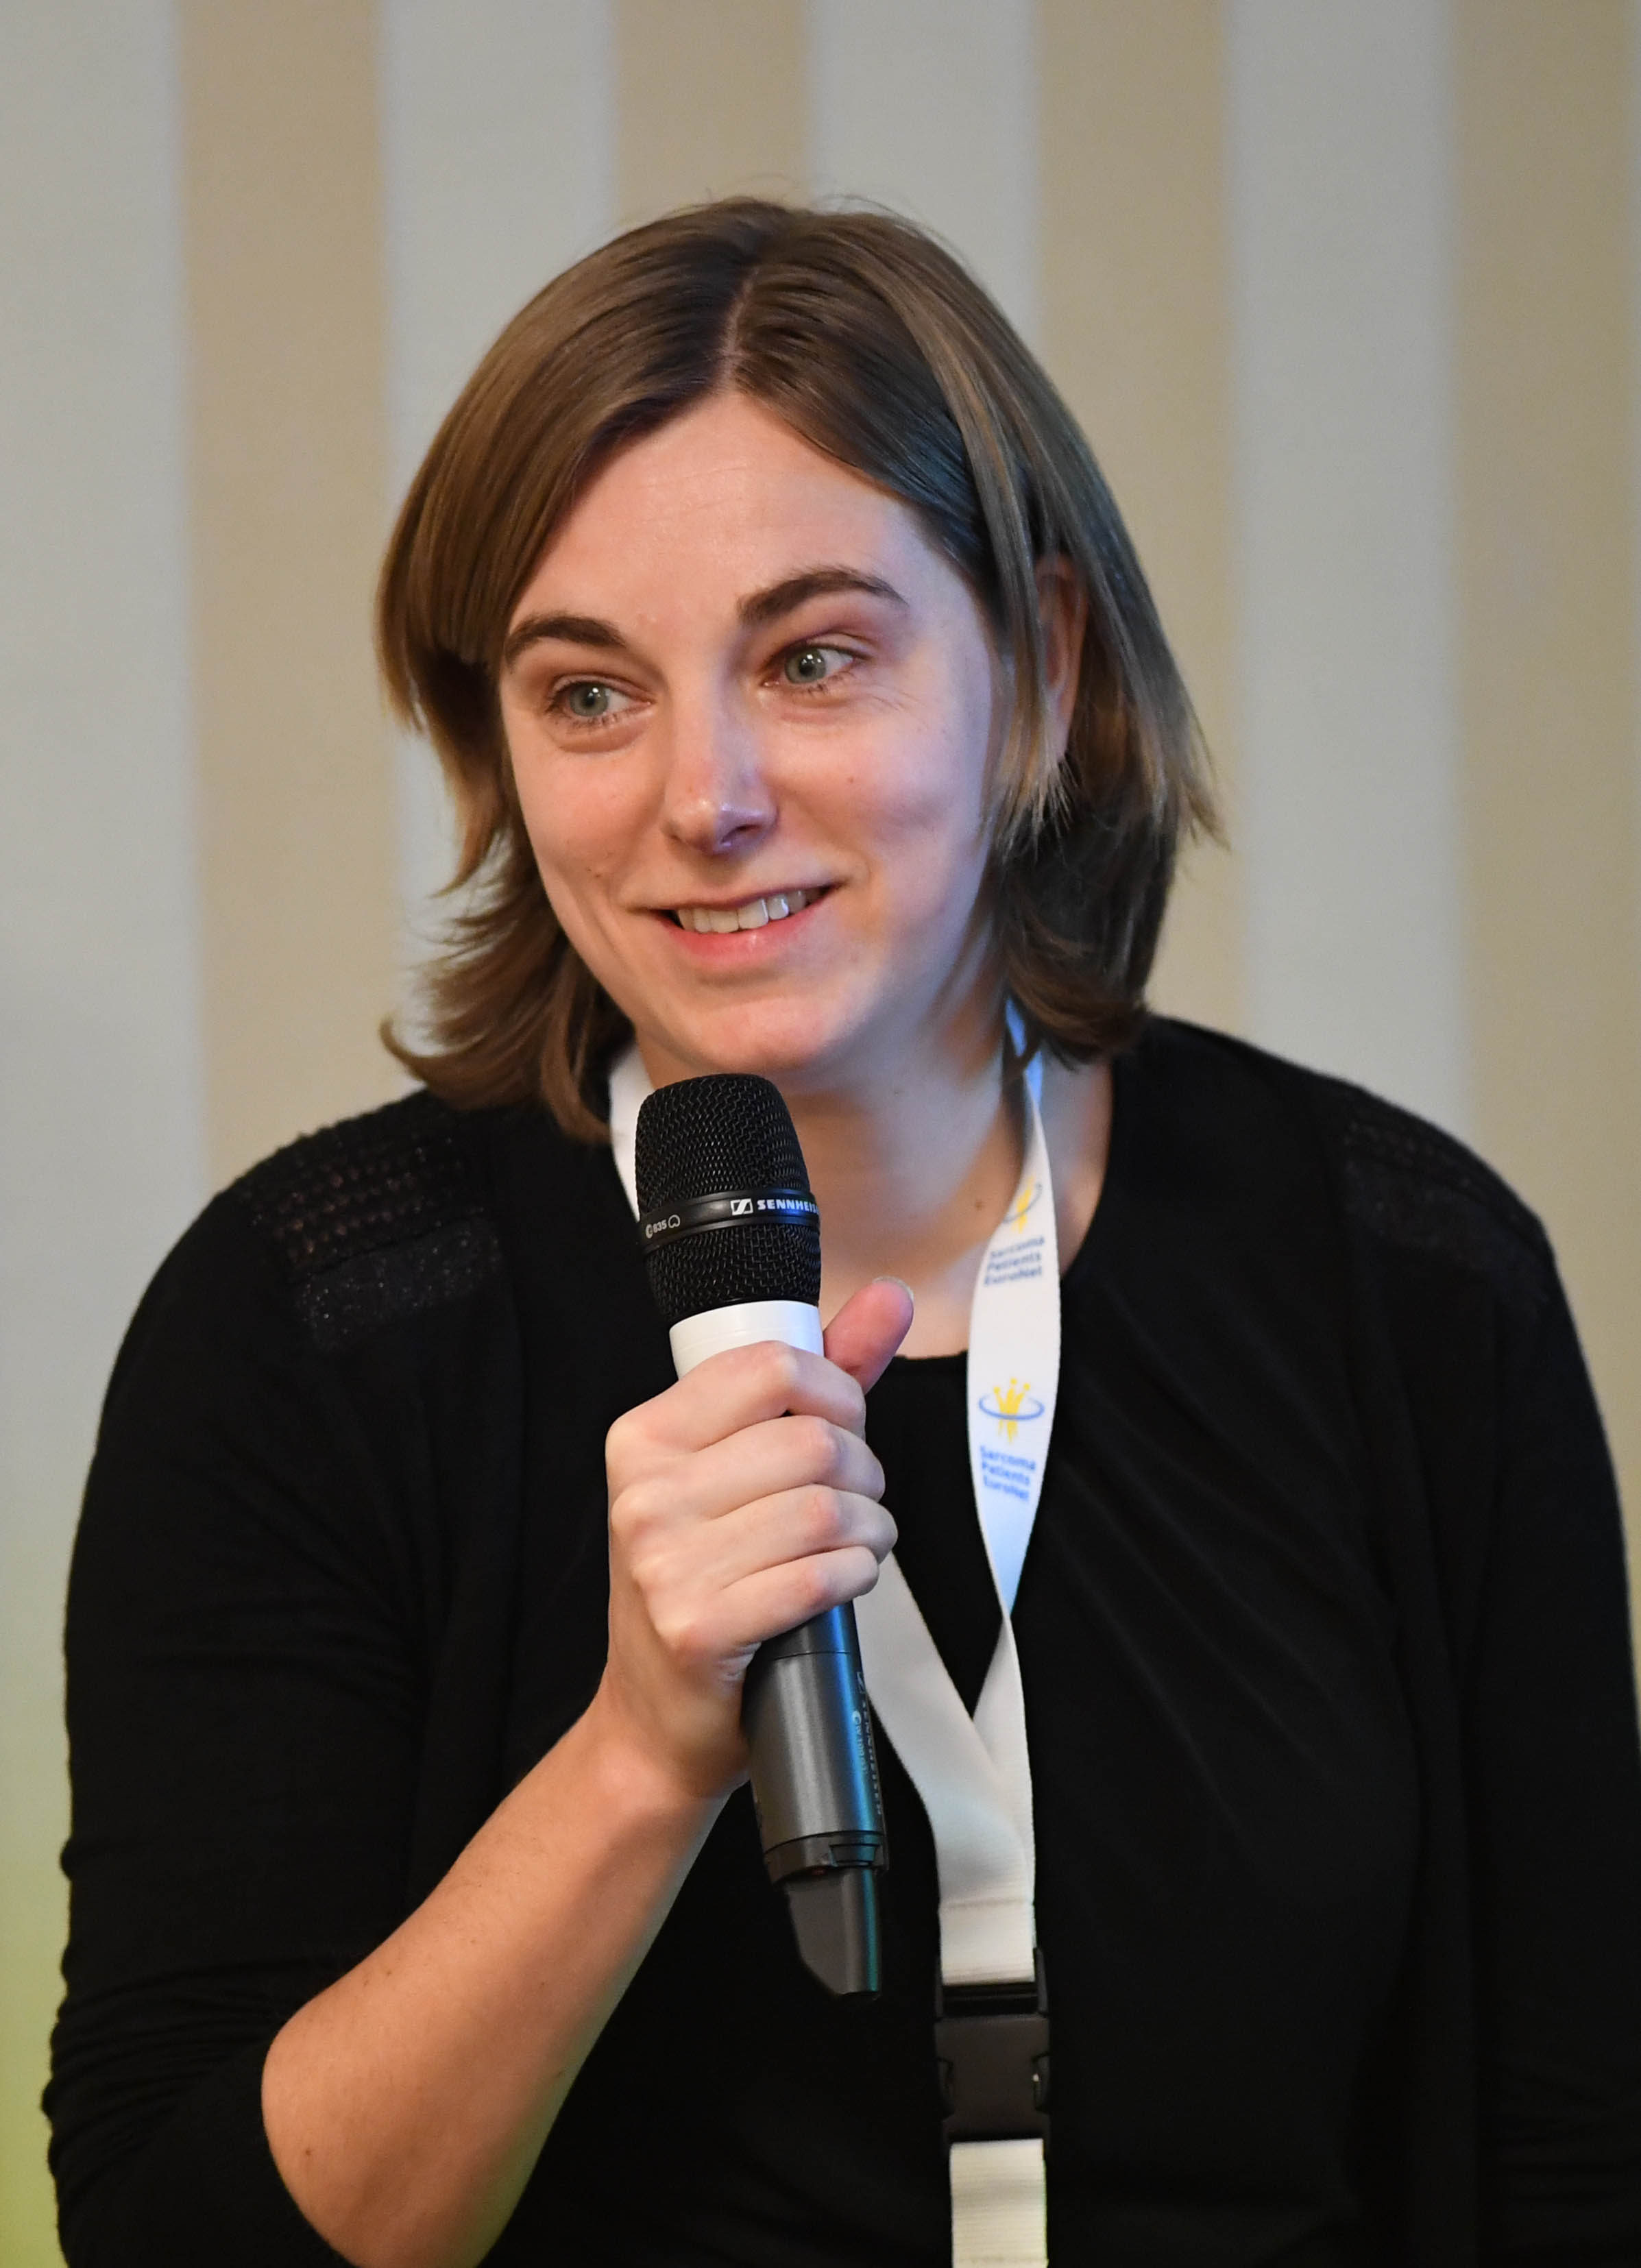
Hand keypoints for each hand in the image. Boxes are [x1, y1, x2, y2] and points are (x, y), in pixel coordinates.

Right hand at [592, 1278, 913, 1803]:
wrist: (655, 1719)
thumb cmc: (705, 1582)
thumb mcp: (739, 1471)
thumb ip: (819, 1378)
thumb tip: (889, 1296)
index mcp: (644, 1438)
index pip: (771, 1366)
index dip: (837, 1392)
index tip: (843, 1426)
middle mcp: (644, 1494)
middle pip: (813, 1440)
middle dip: (863, 1472)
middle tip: (856, 1501)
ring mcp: (665, 1563)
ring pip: (825, 1508)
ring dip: (870, 1529)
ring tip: (857, 1543)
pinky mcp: (699, 1626)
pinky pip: (821, 1575)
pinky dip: (856, 1575)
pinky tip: (843, 1581)